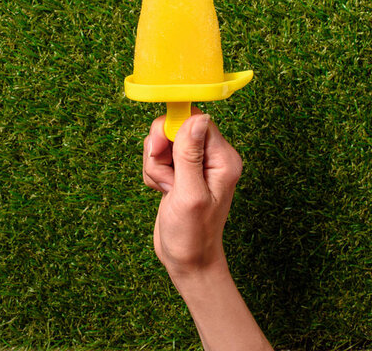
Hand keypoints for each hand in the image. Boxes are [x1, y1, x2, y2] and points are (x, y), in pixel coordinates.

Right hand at [142, 107, 242, 277]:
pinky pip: (159, 156)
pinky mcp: (181, 170)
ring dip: (156, 164)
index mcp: (223, 158)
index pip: (196, 120)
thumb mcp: (190, 193)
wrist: (188, 261)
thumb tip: (197, 117)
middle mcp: (212, 157)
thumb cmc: (193, 234)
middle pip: (176, 127)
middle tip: (164, 174)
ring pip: (164, 142)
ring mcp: (195, 163)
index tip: (160, 149)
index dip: (173, 128)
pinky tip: (163, 190)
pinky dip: (154, 172)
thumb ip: (190, 154)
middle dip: (161, 149)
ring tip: (167, 187)